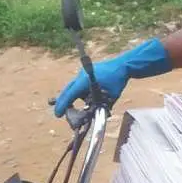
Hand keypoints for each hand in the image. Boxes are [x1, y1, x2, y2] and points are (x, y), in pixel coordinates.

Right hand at [53, 38, 171, 116]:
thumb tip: (95, 117)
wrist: (123, 65)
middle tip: (59, 113)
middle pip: (68, 90)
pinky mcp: (86, 74)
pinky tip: (82, 99)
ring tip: (69, 107)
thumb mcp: (111, 96)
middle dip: (63, 102)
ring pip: (73, 88)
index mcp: (85, 80)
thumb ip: (102, 106)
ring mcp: (83, 74)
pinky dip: (78, 93)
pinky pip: (79, 85)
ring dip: (71, 98)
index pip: (71, 94)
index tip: (58, 114)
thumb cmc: (118, 80)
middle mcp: (81, 76)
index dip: (63, 105)